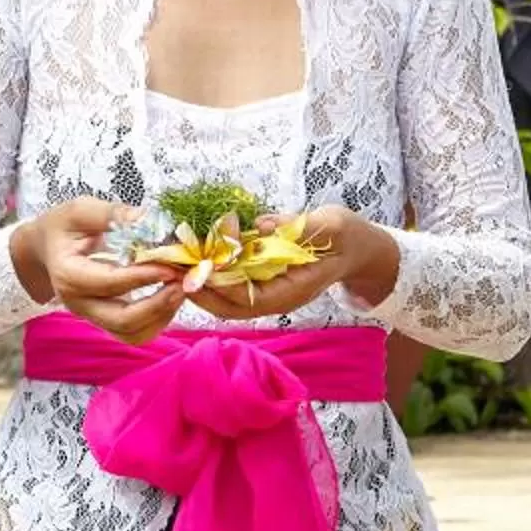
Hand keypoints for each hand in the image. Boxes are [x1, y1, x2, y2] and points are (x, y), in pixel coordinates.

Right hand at [14, 197, 184, 344]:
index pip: (109, 283)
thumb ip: (113, 214)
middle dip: (158, 304)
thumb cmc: (63, 227)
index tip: (170, 265)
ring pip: (132, 333)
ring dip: (162, 315)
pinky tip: (170, 296)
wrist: (45, 249)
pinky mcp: (105, 321)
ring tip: (180, 288)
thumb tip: (150, 219)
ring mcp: (92, 316)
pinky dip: (157, 320)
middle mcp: (78, 303)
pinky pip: (135, 333)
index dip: (142, 276)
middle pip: (122, 320)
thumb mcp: (81, 211)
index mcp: (68, 275)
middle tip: (182, 282)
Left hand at [186, 206, 398, 320]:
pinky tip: (193, 259)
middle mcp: (277, 298)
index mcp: (293, 290)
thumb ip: (299, 227)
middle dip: (201, 290)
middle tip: (173, 270)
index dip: (221, 286)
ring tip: (175, 266)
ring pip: (226, 299)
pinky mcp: (262, 281)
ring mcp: (268, 292)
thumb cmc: (346, 236)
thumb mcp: (331, 225)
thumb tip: (264, 225)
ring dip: (200, 284)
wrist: (357, 247)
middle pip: (231, 305)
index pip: (249, 297)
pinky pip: (231, 285)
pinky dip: (212, 275)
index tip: (196, 271)